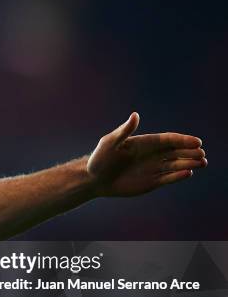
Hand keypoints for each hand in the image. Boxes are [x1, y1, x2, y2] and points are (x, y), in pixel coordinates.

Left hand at [87, 112, 206, 196]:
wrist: (94, 179)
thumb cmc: (99, 159)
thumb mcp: (110, 143)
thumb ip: (124, 131)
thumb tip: (135, 115)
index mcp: (145, 143)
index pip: (168, 140)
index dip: (183, 140)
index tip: (196, 142)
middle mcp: (152, 155)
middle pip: (176, 152)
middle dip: (191, 152)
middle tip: (202, 154)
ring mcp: (153, 168)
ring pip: (176, 164)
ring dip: (189, 163)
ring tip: (202, 163)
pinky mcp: (151, 182)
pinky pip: (168, 178)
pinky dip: (178, 175)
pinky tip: (188, 173)